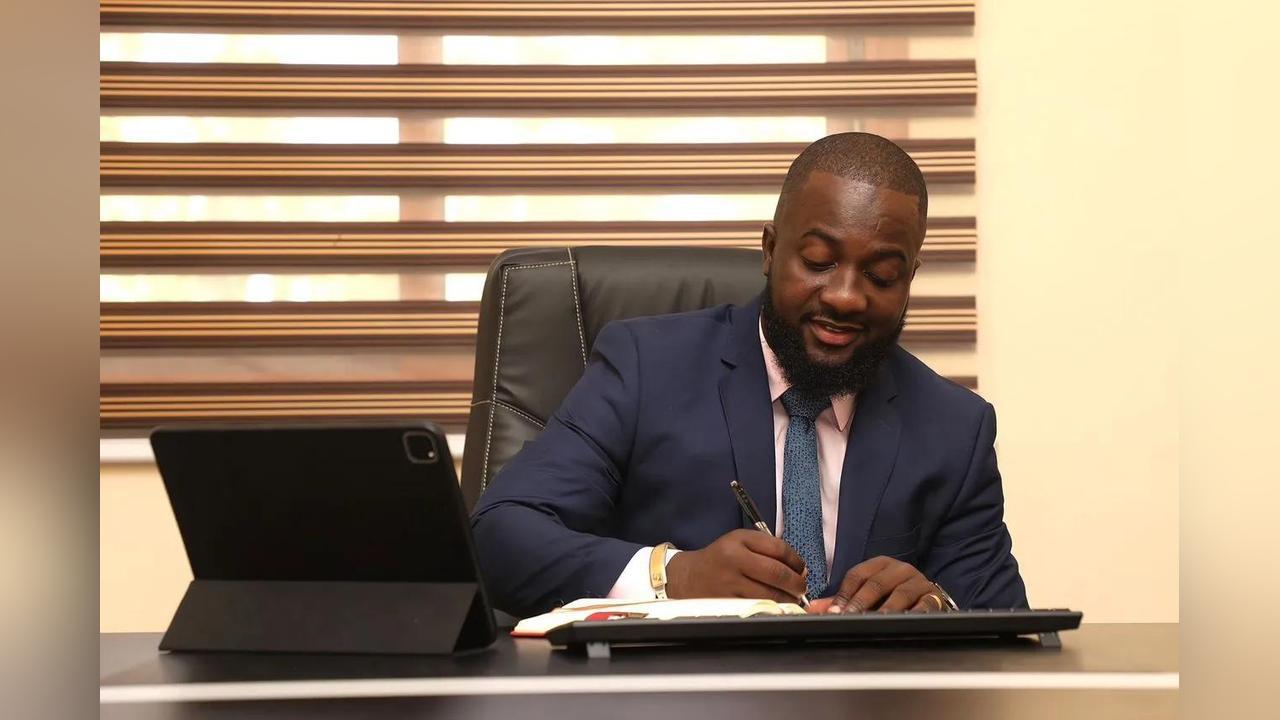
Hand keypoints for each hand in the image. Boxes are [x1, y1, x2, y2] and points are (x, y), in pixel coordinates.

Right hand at [665, 529, 808, 603]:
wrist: (687, 577)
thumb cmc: (719, 558)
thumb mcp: (739, 542)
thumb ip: (766, 548)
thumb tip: (798, 568)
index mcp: (739, 540)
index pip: (778, 548)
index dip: (796, 560)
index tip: (802, 568)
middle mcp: (734, 560)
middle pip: (777, 573)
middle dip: (796, 583)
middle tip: (801, 587)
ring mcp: (730, 584)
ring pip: (770, 594)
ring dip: (788, 598)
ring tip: (792, 598)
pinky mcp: (727, 603)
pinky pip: (758, 607)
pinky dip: (772, 608)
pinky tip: (776, 606)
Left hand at [806, 556, 941, 613]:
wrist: (928, 597)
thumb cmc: (893, 594)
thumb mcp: (868, 593)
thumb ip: (842, 600)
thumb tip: (813, 609)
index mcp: (880, 564)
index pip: (858, 575)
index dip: (845, 593)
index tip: (835, 611)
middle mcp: (899, 569)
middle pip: (877, 583)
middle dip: (861, 602)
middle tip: (850, 617)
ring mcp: (918, 581)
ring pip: (901, 593)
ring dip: (887, 608)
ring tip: (877, 620)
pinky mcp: (934, 596)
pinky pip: (925, 604)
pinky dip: (916, 612)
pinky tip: (906, 620)